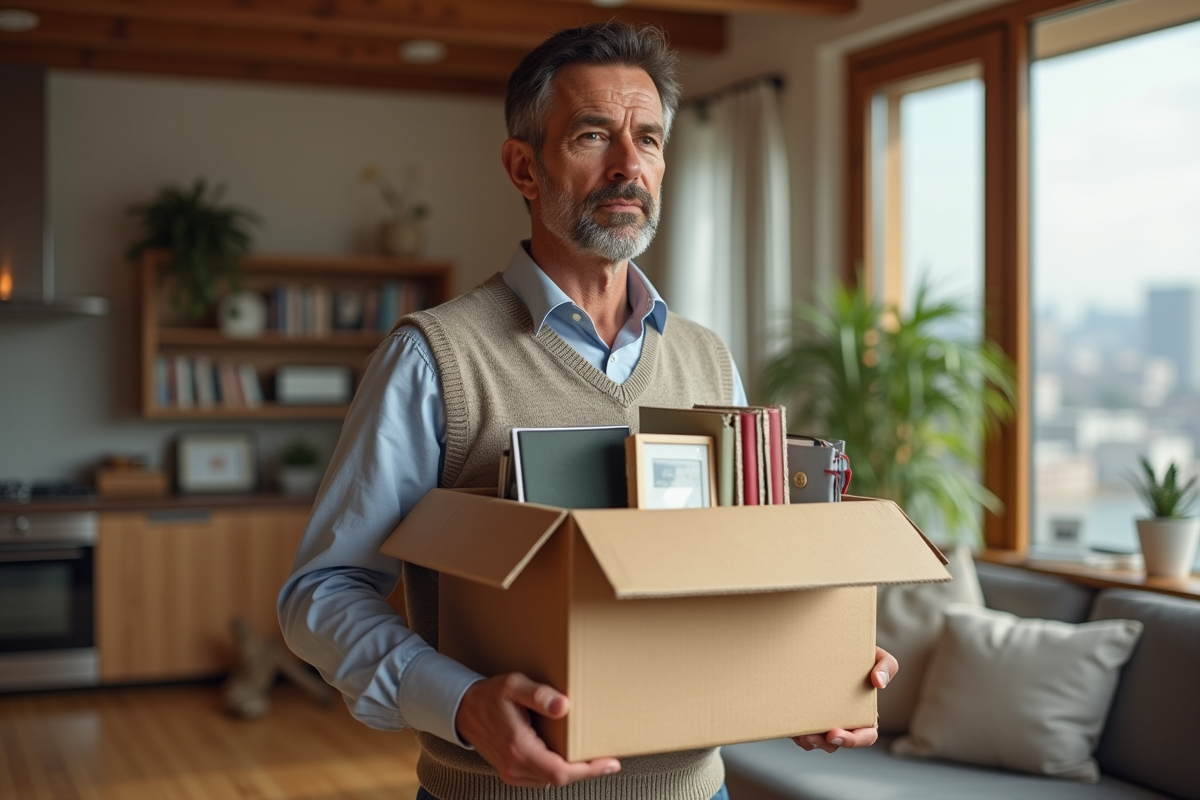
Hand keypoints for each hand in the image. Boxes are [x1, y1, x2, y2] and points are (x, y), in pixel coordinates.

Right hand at [455, 672, 620, 787]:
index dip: (589, 770)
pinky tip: (567, 757)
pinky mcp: (510, 773)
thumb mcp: (514, 685)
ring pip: (551, 781)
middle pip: (560, 779)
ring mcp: (511, 772)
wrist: (463, 710)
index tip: (610, 762)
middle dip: (586, 770)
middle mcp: (514, 766)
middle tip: (608, 759)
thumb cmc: (489, 695)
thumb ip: (539, 695)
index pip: (561, 771)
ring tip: (591, 756)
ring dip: (572, 771)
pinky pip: (541, 778)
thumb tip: (564, 705)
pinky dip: (557, 770)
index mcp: (518, 747)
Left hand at [792, 646, 898, 753]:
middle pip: (837, 742)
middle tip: (810, 737)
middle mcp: (845, 720)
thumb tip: (879, 682)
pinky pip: (802, 730)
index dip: (853, 740)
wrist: (836, 644)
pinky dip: (796, 732)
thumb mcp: (879, 657)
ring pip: (818, 741)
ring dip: (808, 741)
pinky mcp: (808, 713)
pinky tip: (792, 727)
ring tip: (799, 734)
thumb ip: (887, 666)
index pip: (865, 736)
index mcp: (865, 713)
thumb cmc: (861, 655)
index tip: (835, 734)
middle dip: (824, 744)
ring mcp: (825, 718)